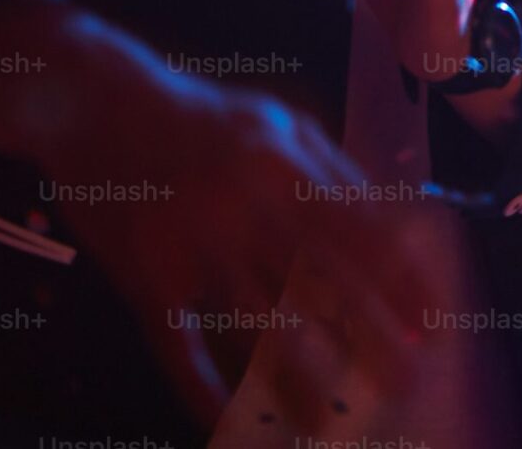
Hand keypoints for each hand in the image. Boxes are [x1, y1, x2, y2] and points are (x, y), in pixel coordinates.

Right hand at [39, 42, 432, 430]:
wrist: (95, 104)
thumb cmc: (202, 115)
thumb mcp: (280, 121)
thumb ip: (335, 168)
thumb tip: (391, 217)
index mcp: (289, 168)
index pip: (360, 234)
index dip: (398, 283)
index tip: (427, 322)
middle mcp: (247, 209)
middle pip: (320, 284)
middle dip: (367, 337)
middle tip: (404, 383)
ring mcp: (194, 247)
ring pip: (254, 324)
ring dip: (293, 378)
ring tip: (322, 424)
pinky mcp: (145, 276)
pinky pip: (176, 342)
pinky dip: (197, 384)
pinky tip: (219, 419)